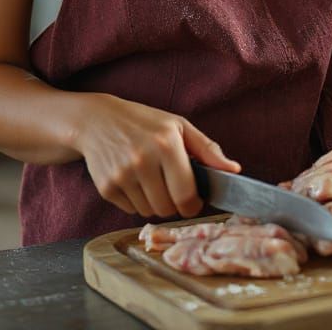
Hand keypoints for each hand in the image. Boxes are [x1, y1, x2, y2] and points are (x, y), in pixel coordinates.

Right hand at [74, 94, 240, 218]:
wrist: (97, 120)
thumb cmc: (144, 122)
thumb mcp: (178, 126)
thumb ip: (208, 149)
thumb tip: (234, 170)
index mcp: (165, 143)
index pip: (187, 195)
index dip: (194, 204)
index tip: (194, 199)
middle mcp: (142, 160)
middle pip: (168, 208)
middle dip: (174, 203)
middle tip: (170, 185)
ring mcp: (122, 175)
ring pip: (150, 212)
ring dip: (155, 202)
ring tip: (150, 178)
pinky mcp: (106, 188)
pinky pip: (131, 210)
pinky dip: (136, 201)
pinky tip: (132, 179)